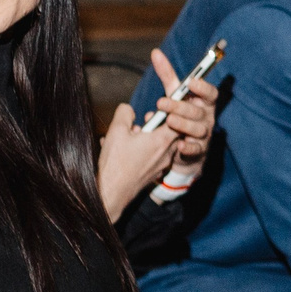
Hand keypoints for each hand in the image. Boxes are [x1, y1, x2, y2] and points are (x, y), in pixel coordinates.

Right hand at [95, 47, 218, 219]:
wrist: (111, 194)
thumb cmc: (115, 164)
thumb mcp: (116, 131)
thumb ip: (125, 113)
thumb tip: (128, 109)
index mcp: (163, 139)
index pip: (178, 116)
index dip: (174, 106)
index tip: (171, 98)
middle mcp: (168, 152)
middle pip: (172, 128)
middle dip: (160, 120)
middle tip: (147, 116)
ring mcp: (163, 163)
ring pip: (163, 141)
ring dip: (151, 134)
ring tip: (133, 133)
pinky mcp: (155, 171)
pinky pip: (155, 154)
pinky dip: (146, 147)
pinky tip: (128, 148)